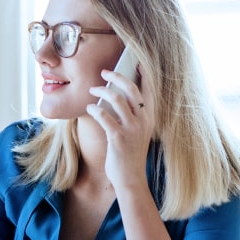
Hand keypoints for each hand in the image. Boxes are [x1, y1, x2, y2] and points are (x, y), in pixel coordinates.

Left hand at [88, 69, 154, 191]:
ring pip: (116, 99)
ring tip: (92, 90)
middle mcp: (143, 120)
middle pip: (131, 88)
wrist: (131, 178)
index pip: (149, 89)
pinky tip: (89, 108)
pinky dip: (94, 109)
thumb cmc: (130, 154)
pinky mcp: (118, 138)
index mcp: (149, 117)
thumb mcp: (137, 132)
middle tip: (104, 72)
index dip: (144, 72)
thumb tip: (117, 95)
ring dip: (101, 91)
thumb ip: (132, 115)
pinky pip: (104, 116)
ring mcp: (132, 129)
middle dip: (116, 76)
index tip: (135, 60)